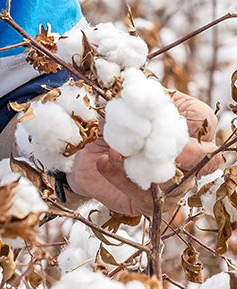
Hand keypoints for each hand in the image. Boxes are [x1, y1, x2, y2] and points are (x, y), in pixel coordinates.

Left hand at [68, 91, 219, 216]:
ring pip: (179, 182)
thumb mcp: (114, 104)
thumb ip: (127, 96)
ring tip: (116, 151)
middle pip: (208, 159)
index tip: (168, 112)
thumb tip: (131, 86)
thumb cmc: (106, 124)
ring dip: (148, 165)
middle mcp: (186, 157)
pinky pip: (147, 196)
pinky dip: (124, 178)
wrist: (81, 152)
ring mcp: (173, 183)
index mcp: (182, 125)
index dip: (196, 119)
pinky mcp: (152, 202)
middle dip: (189, 152)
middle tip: (161, 144)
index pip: (206, 122)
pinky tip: (105, 161)